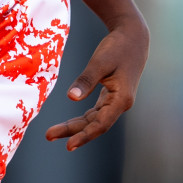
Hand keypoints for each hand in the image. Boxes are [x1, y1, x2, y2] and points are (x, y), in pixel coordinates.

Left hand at [45, 16, 147, 150]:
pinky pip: (95, 112)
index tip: (69, 145)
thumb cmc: (118, 47)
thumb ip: (86, 80)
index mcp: (121, 99)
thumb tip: (71, 98)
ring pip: (93, 119)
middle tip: (49, 136)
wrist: (133, 37)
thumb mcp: (100, 62)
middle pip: (94, 124)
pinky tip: (69, 124)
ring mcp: (116, 101)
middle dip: (72, 131)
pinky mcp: (111, 96)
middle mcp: (120, 104)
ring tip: (53, 133)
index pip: (101, 124)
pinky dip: (82, 118)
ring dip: (75, 126)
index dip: (84, 136)